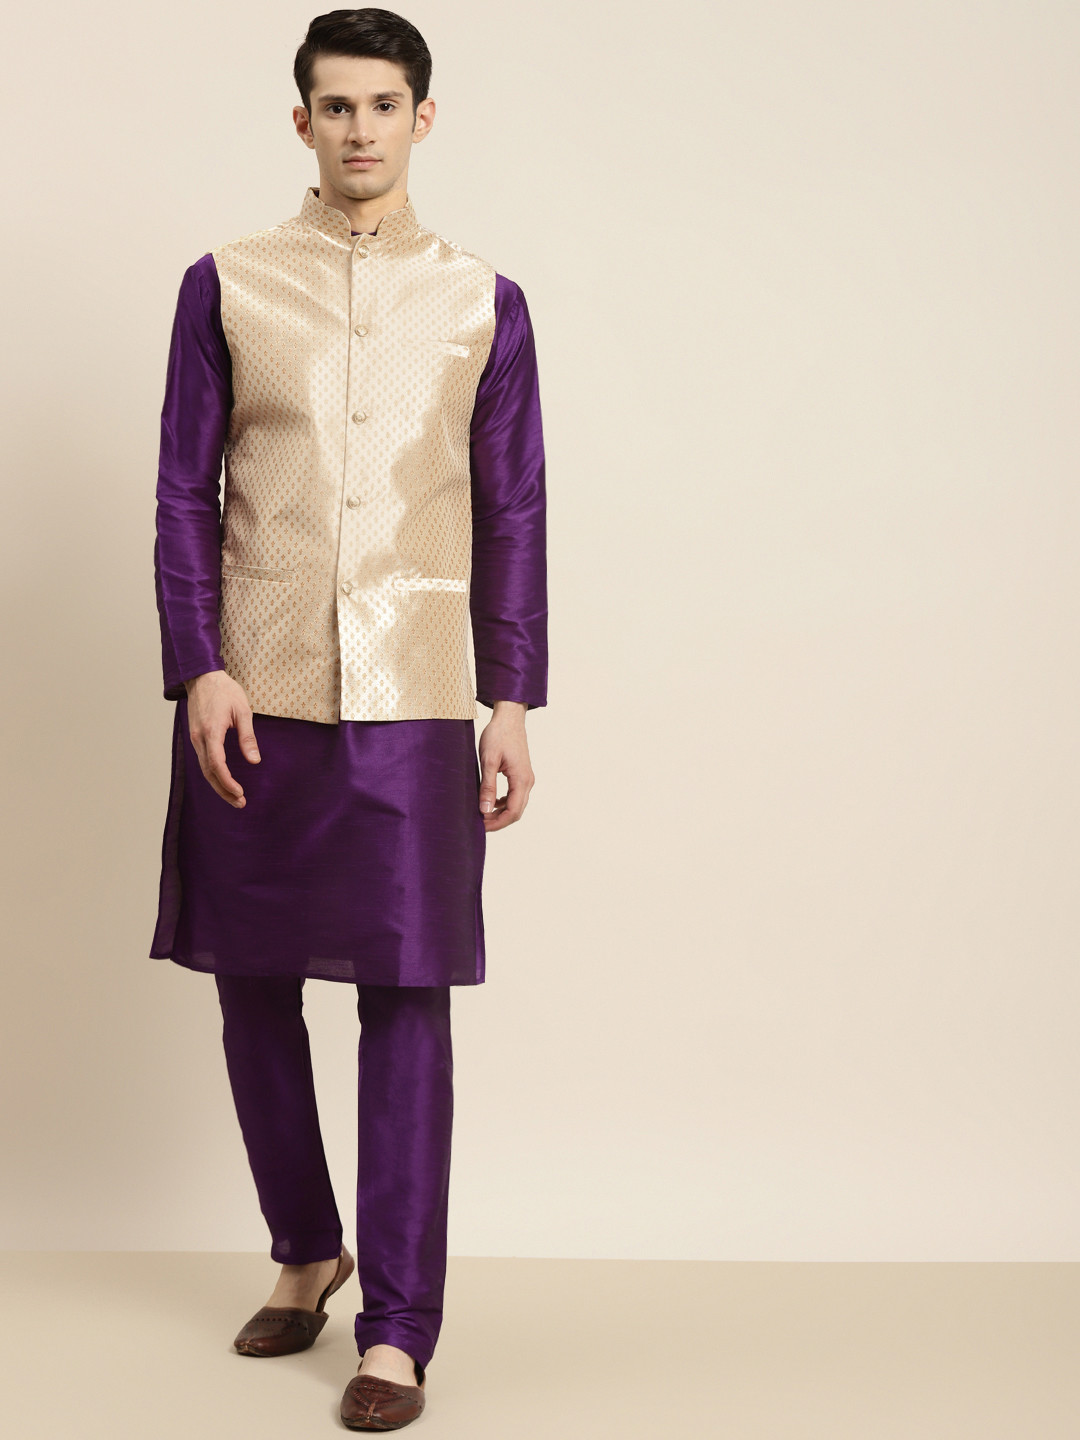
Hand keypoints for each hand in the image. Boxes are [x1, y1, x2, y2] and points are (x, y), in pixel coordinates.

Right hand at [183, 670, 259, 807]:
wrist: (202, 676)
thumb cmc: (225, 691)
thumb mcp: (243, 711)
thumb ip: (247, 737)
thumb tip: (254, 760)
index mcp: (211, 731)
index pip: (216, 764)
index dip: (227, 782)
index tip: (240, 793)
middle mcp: (199, 738)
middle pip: (209, 772)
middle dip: (223, 790)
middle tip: (239, 803)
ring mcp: (195, 738)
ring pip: (204, 769)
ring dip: (218, 785)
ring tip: (234, 798)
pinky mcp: (196, 737)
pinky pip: (202, 761)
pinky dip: (213, 774)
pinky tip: (223, 781)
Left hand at [478, 701, 533, 830]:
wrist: (509, 718)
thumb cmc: (498, 735)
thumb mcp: (489, 761)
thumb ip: (487, 787)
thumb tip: (485, 810)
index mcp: (521, 779)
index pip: (513, 811)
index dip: (497, 823)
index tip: (481, 826)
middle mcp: (527, 781)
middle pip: (516, 811)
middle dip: (498, 821)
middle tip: (479, 823)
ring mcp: (526, 778)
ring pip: (516, 805)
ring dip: (501, 813)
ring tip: (482, 814)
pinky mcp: (521, 774)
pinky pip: (515, 796)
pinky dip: (503, 803)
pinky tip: (490, 802)